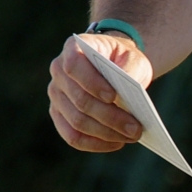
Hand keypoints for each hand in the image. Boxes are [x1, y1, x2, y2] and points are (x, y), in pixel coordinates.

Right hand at [48, 32, 152, 152]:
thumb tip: (126, 92)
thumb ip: (130, 68)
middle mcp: (58, 71)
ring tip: (132, 136)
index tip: (113, 96)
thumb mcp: (133, 56)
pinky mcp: (59, 115)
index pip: (74, 66)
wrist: (115, 62)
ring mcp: (56, 95)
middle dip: (110, 117)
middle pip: (79, 100)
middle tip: (135, 128)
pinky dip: (95, 143)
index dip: (91, 83)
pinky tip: (116, 143)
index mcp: (73, 47)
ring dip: (106, 133)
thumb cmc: (123, 58)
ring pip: (77, 122)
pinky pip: (72, 136)